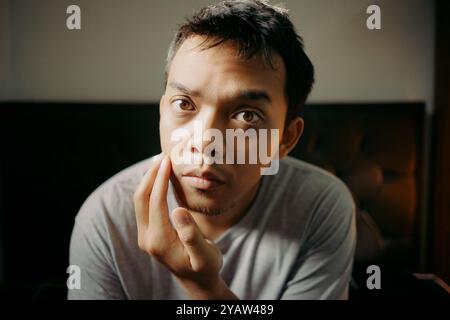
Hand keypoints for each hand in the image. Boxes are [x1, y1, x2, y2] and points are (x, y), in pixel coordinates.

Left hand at [133, 155, 236, 298]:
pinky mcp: (148, 233)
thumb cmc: (205, 267)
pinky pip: (144, 206)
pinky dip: (150, 189)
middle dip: (151, 175)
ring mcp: (145, 236)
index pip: (155, 202)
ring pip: (140, 201)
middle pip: (141, 199)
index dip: (160, 179)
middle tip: (164, 156)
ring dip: (149, 180)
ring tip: (161, 163)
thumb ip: (191, 235)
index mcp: (159, 241)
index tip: (168, 160)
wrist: (197, 282)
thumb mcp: (204, 254)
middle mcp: (147, 238)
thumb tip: (177, 210)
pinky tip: (160, 179)